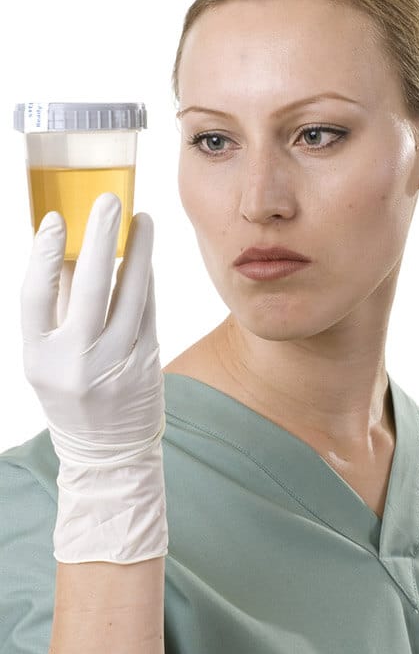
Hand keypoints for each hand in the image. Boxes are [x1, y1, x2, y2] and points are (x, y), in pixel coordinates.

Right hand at [20, 192, 167, 562]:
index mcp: (40, 358)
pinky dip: (147, 278)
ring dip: (138, 251)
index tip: (57, 219)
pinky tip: (146, 254)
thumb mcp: (46, 361)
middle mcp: (76, 361)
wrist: (109, 452)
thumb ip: (54, 311)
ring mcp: (116, 363)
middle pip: (88, 287)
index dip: (43, 253)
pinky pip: (149, 309)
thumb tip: (65, 251)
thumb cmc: (72, 395)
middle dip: (100, 237)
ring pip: (130, 294)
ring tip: (141, 219)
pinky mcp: (148, 362)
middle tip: (108, 201)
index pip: (35, 296)